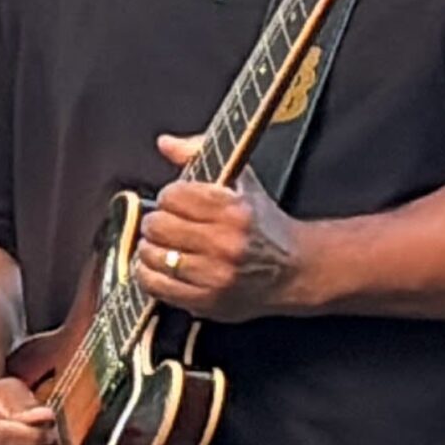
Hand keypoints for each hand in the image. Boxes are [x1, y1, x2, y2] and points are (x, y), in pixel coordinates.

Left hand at [136, 132, 307, 321]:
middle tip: (166, 225)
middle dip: (157, 222)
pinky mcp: (207, 301)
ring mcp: (214, 275)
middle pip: (158, 225)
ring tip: (164, 247)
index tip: (175, 202)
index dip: (169, 197)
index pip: (172, 195)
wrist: (295, 270)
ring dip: (151, 249)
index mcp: (233, 210)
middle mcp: (224, 243)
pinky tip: (160, 268)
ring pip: (153, 256)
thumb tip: (166, 143)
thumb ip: (201, 155)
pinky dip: (150, 275)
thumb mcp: (243, 182)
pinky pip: (157, 286)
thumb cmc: (264, 225)